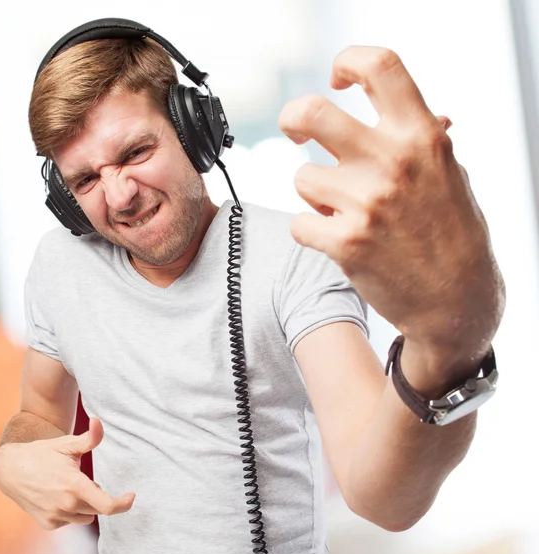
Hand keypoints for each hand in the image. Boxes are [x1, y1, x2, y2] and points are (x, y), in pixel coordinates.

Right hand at [0, 418, 134, 529]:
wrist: (11, 469)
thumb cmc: (43, 453)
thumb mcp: (67, 444)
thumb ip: (90, 437)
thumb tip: (99, 422)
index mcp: (75, 486)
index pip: (107, 506)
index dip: (123, 504)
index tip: (132, 496)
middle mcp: (66, 505)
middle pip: (97, 508)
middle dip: (97, 496)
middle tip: (82, 479)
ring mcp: (56, 517)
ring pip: (85, 517)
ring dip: (85, 505)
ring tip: (69, 487)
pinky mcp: (48, 524)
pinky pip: (70, 520)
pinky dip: (70, 511)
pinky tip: (58, 496)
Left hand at [279, 46, 503, 353]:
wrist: (456, 298)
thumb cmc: (453, 234)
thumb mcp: (448, 174)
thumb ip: (423, 141)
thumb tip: (419, 111)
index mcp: (421, 136)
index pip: (379, 66)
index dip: (349, 61)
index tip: (338, 78)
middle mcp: (392, 162)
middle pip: (312, 112)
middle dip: (292, 117)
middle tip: (293, 130)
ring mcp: (366, 203)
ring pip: (302, 178)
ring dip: (314, 194)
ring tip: (342, 211)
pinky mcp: (345, 242)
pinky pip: (300, 223)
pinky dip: (311, 231)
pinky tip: (336, 239)